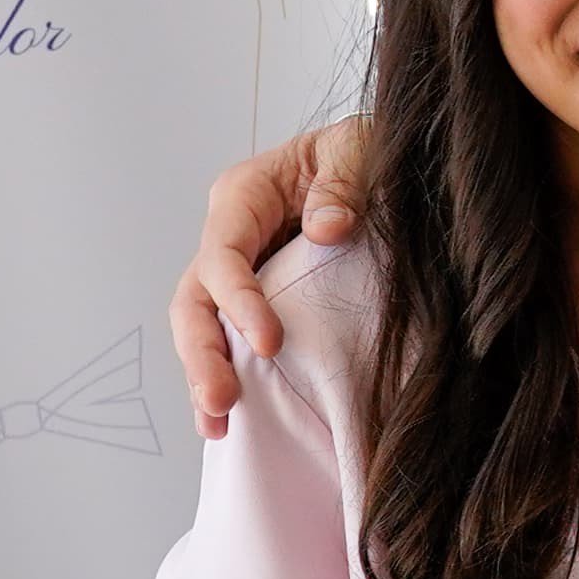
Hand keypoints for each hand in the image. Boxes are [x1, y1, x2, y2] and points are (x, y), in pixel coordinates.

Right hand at [172, 119, 372, 436]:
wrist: (384, 167)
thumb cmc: (366, 152)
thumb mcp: (359, 150)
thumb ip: (343, 184)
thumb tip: (328, 228)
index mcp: (245, 195)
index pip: (224, 253)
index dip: (240, 300)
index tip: (271, 342)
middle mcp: (231, 237)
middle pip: (194, 299)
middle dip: (202, 352)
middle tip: (221, 402)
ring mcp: (240, 275)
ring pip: (203, 329)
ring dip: (205, 376)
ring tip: (217, 425)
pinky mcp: (258, 305)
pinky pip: (231, 344)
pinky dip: (229, 381)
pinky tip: (229, 428)